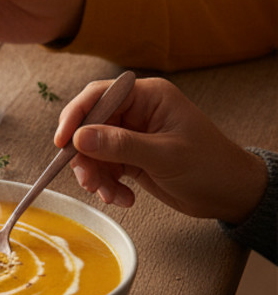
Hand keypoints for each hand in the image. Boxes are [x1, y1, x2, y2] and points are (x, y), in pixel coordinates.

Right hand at [58, 77, 268, 222]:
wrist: (232, 195)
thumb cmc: (210, 167)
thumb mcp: (165, 155)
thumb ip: (120, 145)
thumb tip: (79, 137)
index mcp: (148, 97)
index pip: (99, 96)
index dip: (76, 116)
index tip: (62, 141)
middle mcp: (136, 112)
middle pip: (90, 126)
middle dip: (85, 155)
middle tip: (88, 179)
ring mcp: (132, 135)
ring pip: (92, 150)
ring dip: (95, 175)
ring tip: (109, 194)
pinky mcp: (130, 157)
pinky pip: (104, 167)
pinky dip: (107, 185)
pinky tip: (123, 198)